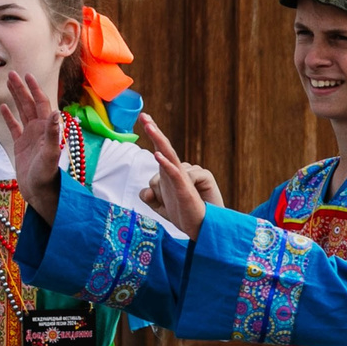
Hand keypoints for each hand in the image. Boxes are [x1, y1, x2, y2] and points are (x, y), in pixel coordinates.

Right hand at [0, 71, 65, 220]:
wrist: (40, 193)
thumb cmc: (47, 176)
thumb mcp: (50, 154)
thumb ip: (52, 134)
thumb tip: (56, 112)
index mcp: (46, 129)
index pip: (41, 103)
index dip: (34, 89)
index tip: (27, 75)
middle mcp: (39, 130)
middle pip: (29, 104)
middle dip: (22, 88)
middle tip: (12, 73)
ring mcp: (29, 137)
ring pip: (21, 112)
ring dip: (15, 97)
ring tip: (7, 83)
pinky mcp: (20, 146)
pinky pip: (14, 127)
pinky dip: (8, 116)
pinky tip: (3, 106)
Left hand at [136, 114, 219, 238]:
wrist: (202, 229)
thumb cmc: (186, 215)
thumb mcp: (161, 207)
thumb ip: (150, 197)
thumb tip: (144, 192)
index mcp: (170, 174)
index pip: (160, 150)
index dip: (154, 134)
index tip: (145, 118)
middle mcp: (178, 172)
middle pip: (165, 148)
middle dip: (154, 130)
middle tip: (144, 116)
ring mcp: (183, 179)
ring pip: (170, 157)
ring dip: (158, 141)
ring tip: (149, 127)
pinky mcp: (186, 190)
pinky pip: (175, 174)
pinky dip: (166, 164)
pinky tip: (157, 155)